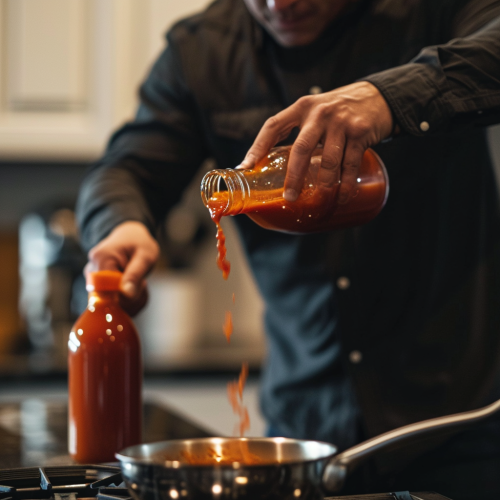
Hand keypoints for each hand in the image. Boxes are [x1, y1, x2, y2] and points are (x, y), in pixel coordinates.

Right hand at [85, 221, 159, 315]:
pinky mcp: (96, 285)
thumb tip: (126, 295)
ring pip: (108, 303)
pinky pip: (109, 302)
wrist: (130, 237)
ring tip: (140, 284)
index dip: (122, 297)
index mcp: (102, 258)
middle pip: (105, 299)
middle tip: (142, 285)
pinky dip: (125, 301)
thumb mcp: (145, 256)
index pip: (105, 289)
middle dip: (127, 300)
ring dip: (128, 301)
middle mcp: (91, 269)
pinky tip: (133, 289)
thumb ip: (135, 274)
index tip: (137, 291)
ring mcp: (91, 278)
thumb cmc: (139, 244)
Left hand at [240, 82, 392, 203]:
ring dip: (323, 185)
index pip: (273, 126)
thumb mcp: (315, 111)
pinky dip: (346, 185)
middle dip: (294, 176)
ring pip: (328, 161)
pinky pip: (350, 165)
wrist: (378, 97)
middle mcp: (320, 113)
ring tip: (319, 200)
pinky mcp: (361, 132)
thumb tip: (276, 162)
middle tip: (289, 197)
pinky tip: (343, 197)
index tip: (246, 168)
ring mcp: (341, 122)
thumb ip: (299, 131)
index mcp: (302, 107)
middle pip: (301, 148)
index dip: (257, 147)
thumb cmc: (339, 110)